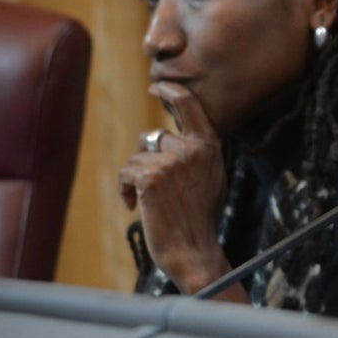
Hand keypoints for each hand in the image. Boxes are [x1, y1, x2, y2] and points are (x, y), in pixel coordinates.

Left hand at [118, 81, 234, 295]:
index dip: (171, 92)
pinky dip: (125, 190)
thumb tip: (170, 139)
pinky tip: (135, 206)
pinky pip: (127, 172)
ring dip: (135, 180)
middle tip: (153, 189)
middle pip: (155, 139)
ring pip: (138, 158)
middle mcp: (193, 149)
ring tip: (146, 203)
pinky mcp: (151, 177)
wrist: (194, 249)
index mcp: (210, 147)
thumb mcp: (211, 179)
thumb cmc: (199, 219)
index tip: (157, 87)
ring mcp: (173, 162)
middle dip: (147, 162)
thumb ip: (197, 155)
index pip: (191, 106)